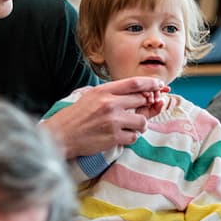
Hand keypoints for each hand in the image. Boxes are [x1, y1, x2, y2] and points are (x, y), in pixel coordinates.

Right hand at [42, 77, 167, 156]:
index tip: (159, 85)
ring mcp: (113, 121)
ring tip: (128, 126)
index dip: (151, 84)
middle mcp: (109, 103)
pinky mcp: (113, 137)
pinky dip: (130, 137)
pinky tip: (120, 135)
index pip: (135, 83)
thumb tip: (140, 94)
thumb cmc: (76, 116)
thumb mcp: (91, 96)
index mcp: (103, 90)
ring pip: (142, 121)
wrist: (61, 135)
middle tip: (140, 110)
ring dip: (139, 125)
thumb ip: (113, 94)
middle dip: (146, 105)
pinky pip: (134, 137)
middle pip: (142, 100)